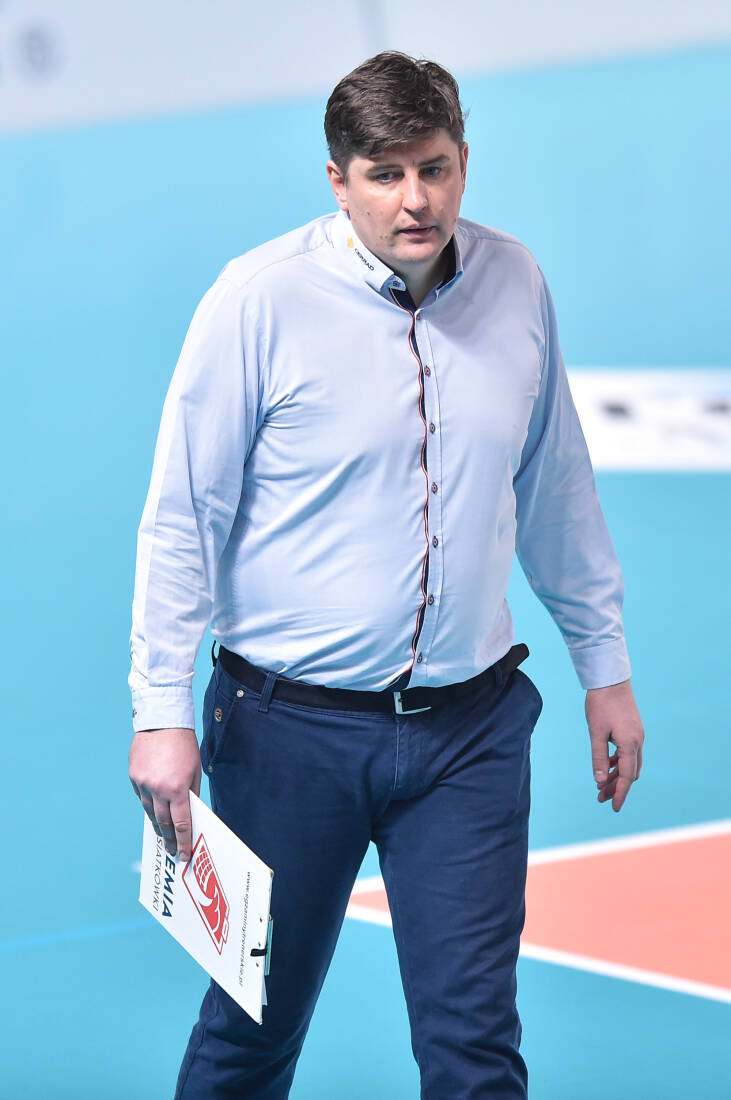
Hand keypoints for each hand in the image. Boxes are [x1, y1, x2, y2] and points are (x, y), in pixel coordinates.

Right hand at [129, 728, 200, 860]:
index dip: (183, 842)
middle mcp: (158, 789)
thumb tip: (188, 812)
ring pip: (149, 812)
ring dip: (157, 824)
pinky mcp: (134, 776)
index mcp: (177, 788)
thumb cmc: (184, 745)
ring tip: (163, 835)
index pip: (181, 823)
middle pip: (163, 822)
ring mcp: (143, 783)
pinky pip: (141, 796)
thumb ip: (191, 793)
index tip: (183, 855)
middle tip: (171, 850)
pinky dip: (148, 804)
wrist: (162, 721)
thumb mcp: (195, 770)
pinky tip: (153, 808)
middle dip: (169, 838)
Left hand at [585, 680, 643, 812]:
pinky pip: (628, 753)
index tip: (614, 808)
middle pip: (630, 773)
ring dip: (617, 776)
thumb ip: (598, 757)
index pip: (627, 776)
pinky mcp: (633, 730)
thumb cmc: (601, 704)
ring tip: (601, 785)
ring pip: (630, 764)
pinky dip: (618, 763)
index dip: (620, 794)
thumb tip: (599, 780)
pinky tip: (606, 766)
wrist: (611, 680)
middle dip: (617, 787)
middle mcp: (638, 741)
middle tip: (600, 797)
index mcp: (630, 744)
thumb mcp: (596, 732)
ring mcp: (637, 735)